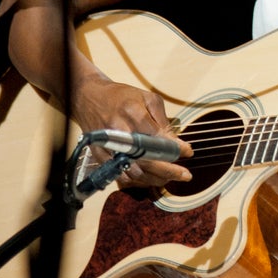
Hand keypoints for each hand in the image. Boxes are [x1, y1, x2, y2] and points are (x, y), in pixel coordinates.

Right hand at [71, 75, 192, 187]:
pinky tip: (150, 178)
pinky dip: (137, 180)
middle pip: (146, 158)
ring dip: (154, 178)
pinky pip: (119, 174)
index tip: (188, 152)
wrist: (89, 97)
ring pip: (134, 171)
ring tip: (170, 178)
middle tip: (185, 175)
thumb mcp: (147, 99)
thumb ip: (162, 120)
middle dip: (168, 170)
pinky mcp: (100, 155)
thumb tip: (175, 142)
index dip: (174, 148)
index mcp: (133, 113)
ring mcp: (108, 145)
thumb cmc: (122, 97)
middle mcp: (120, 131)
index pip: (158, 137)